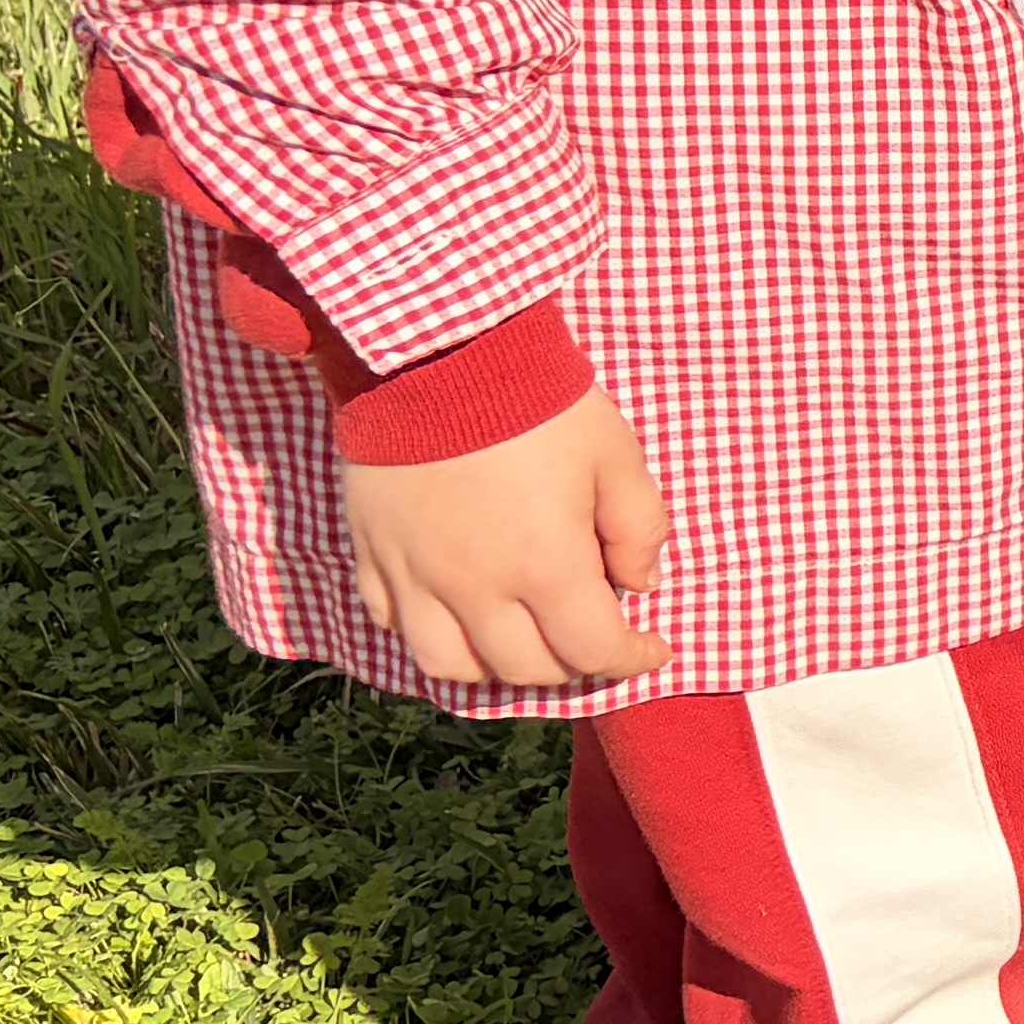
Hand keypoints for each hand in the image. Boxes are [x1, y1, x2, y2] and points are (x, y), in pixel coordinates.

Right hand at [344, 384, 671, 689]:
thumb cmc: (539, 401)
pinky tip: (457, 613)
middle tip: (591, 635)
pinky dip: (430, 635)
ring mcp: (415, 578)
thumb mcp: (616, 454)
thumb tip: (640, 584)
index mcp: (544, 567)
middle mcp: (474, 589)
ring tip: (524, 639)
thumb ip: (638, 528)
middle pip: (525, 668)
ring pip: (451, 667)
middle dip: (571, 663)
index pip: (593, 649)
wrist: (438, 355)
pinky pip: (393, 625)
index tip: (651, 648)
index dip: (630, 659)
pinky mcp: (372, 556)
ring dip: (496, 666)